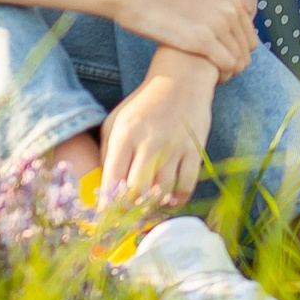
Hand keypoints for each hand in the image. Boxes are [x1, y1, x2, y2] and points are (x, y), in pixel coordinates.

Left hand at [99, 68, 214, 206]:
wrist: (181, 79)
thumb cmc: (143, 104)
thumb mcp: (116, 120)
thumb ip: (107, 152)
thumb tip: (105, 189)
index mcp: (125, 134)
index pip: (112, 179)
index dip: (107, 206)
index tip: (105, 219)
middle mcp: (149, 142)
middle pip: (136, 191)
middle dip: (129, 211)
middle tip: (126, 220)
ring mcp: (174, 147)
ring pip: (161, 192)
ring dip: (153, 207)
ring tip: (146, 212)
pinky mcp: (195, 150)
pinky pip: (186, 186)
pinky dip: (177, 200)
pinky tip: (169, 201)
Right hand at [108, 0, 257, 78]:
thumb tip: (235, 1)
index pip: (249, 32)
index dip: (237, 49)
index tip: (221, 57)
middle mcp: (231, 7)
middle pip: (248, 47)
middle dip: (235, 62)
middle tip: (217, 72)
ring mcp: (219, 23)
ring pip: (240, 59)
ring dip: (228, 72)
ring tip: (211, 78)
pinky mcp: (204, 40)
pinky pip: (228, 65)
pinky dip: (221, 76)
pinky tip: (207, 79)